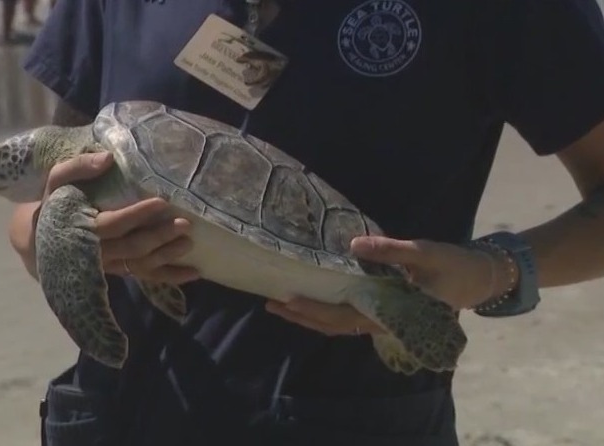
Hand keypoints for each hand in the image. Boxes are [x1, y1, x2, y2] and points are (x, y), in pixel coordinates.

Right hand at [42, 152, 199, 284]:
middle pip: (131, 247)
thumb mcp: (57, 180)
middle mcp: (96, 252)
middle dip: (158, 236)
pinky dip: (169, 276)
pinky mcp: (118, 271)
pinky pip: (144, 276)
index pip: (113, 223)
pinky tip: (193, 273)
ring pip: (140, 265)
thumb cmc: (53, 203)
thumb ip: (78, 167)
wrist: (39, 238)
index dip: (137, 214)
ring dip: (166, 257)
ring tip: (188, 243)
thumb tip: (108, 158)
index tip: (161, 202)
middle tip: (184, 224)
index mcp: (81, 227)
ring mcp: (108, 265)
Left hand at [266, 235, 506, 335]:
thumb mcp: (424, 253)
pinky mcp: (384, 310)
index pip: (342, 317)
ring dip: (311, 315)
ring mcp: (382, 318)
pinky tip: (313, 297)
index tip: (287, 298)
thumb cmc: (453, 266)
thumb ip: (390, 250)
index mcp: (389, 313)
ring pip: (340, 323)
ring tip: (283, 303)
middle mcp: (381, 321)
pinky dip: (327, 309)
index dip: (313, 310)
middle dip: (302, 316)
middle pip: (334, 325)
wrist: (480, 278)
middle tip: (271, 303)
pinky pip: (349, 315)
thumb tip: (354, 244)